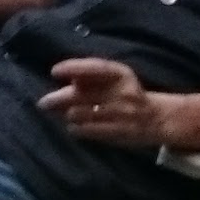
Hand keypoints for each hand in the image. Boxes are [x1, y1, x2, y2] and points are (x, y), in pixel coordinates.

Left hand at [40, 58, 170, 148]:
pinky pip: (86, 130)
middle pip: (81, 94)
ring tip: (65, 114)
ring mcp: (121, 114)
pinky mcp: (118, 132)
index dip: (74, 67)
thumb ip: (91, 76)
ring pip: (79, 113)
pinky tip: (74, 126)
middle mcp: (123, 92)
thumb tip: (63, 78)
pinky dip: (75, 128)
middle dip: (57, 99)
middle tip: (43, 103)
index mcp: (121, 74)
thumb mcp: (115, 78)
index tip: (54, 71)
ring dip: (67, 114)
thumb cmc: (127, 94)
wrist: (156, 118)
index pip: (96, 67)